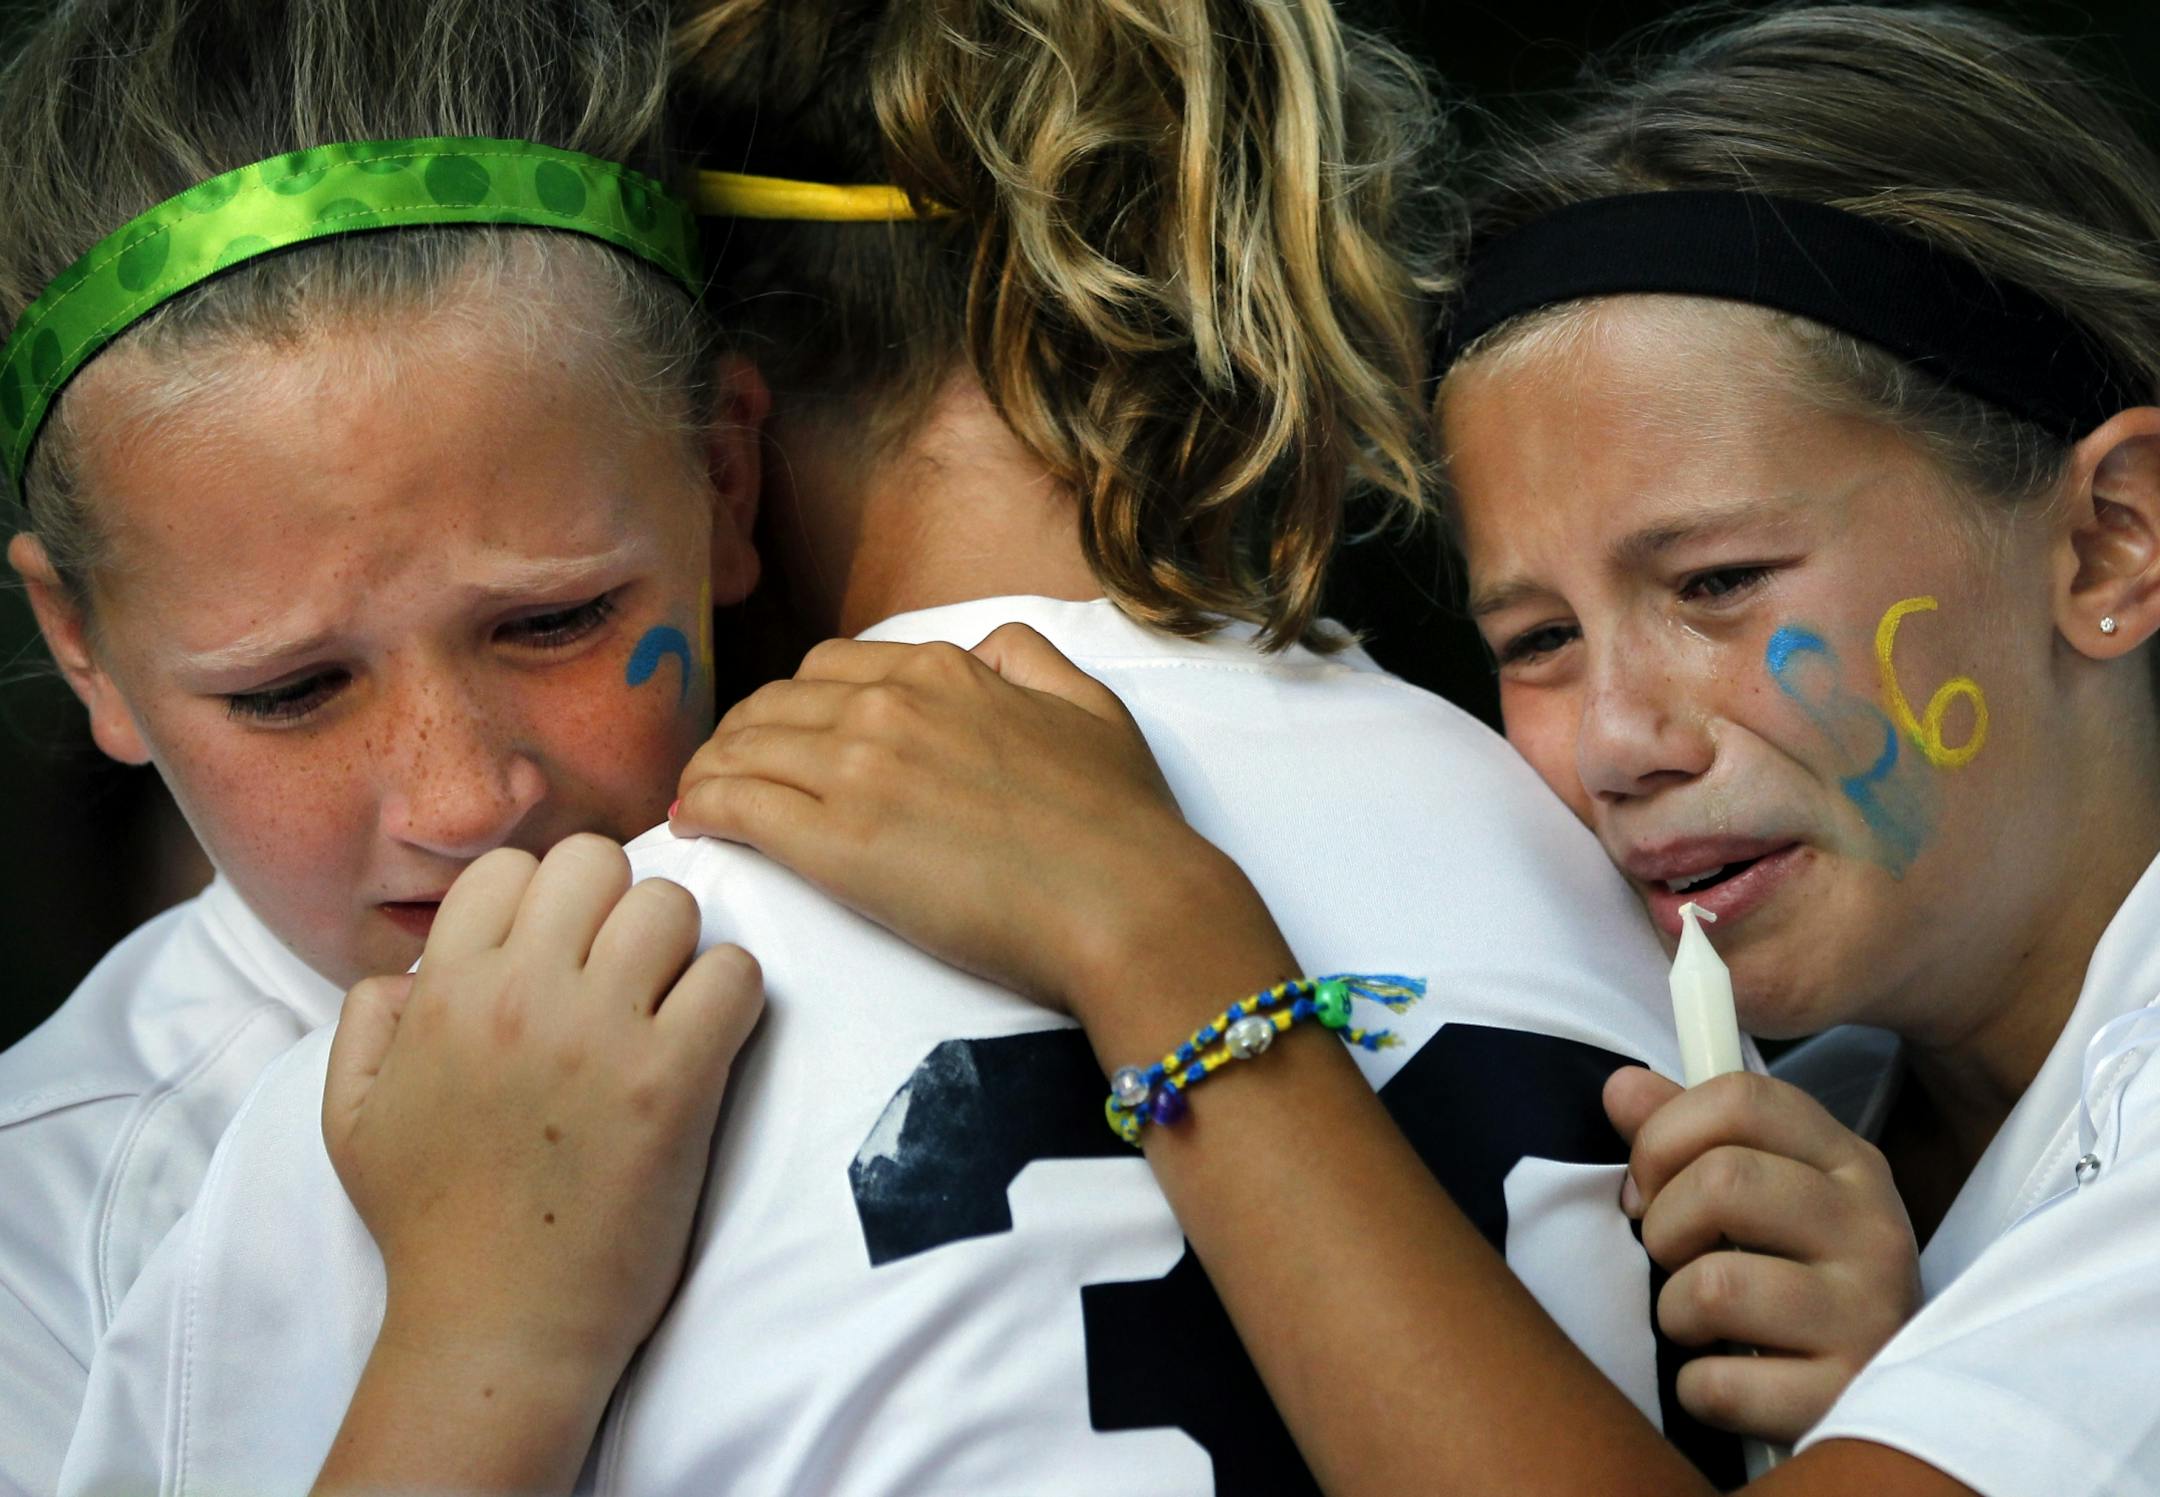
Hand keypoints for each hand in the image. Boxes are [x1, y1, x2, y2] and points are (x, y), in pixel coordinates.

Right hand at [324, 835, 762, 1386]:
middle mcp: (521, 995)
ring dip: (678, 946)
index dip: (543, 900)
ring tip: (667, 1002)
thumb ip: (367, 1022)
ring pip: (670, 905)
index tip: (561, 952)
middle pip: (595, 861)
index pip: (510, 868)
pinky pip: (733, 974)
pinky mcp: (672, 1081)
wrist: (498, 1327)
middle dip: (615, 903)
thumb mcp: (351, 1117)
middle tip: (622, 969)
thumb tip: (409, 970)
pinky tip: (706, 1038)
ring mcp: (601, 1035)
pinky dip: (731, 995)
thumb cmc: (430, 1226)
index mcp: (444, 993)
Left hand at [669, 625, 1286, 1030]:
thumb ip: (1029, 660)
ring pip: (745, 748)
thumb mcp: (1089, 706)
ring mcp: (857, 770)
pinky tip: (693, 821)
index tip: (783, 732)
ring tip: (701, 796)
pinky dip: (704, 805)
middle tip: (729, 768)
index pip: (832, 669)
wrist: (1126, 900)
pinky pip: (738, 805)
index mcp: (945, 671)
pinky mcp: (834, 844)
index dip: (797, 702)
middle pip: (776, 704)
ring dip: (713, 768)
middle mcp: (889, 705)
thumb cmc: (1121, 819)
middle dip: (744, 732)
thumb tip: (987, 650)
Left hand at [1604, 1067, 1920, 1442]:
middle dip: (1664, 1225)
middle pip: (1722, 1180)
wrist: (1898, 1401)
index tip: (1649, 1182)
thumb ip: (1686, 1133)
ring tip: (1702, 1322)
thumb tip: (1621, 1087)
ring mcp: (1868, 1315)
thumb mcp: (1762, 1192)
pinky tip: (1725, 1377)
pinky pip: (1719, 1384)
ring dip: (1676, 1311)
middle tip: (1675, 1257)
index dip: (1664, 1135)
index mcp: (1848, 1163)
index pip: (1740, 1098)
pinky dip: (1696, 1388)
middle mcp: (1871, 1229)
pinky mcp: (1845, 1396)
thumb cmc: (1800, 1280)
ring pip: (1714, 1286)